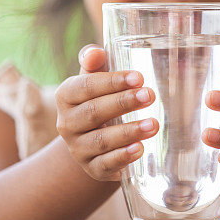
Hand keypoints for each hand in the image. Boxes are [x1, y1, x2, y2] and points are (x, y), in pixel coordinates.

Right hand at [55, 45, 158, 180]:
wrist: (95, 137)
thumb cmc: (100, 97)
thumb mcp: (95, 77)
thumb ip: (95, 61)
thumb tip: (96, 52)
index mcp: (66, 96)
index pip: (85, 87)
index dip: (111, 81)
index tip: (139, 77)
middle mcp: (67, 124)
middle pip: (93, 112)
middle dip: (123, 103)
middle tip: (150, 95)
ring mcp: (78, 149)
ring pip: (100, 141)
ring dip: (128, 132)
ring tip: (153, 124)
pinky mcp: (92, 168)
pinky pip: (105, 164)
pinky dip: (122, 157)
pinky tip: (140, 149)